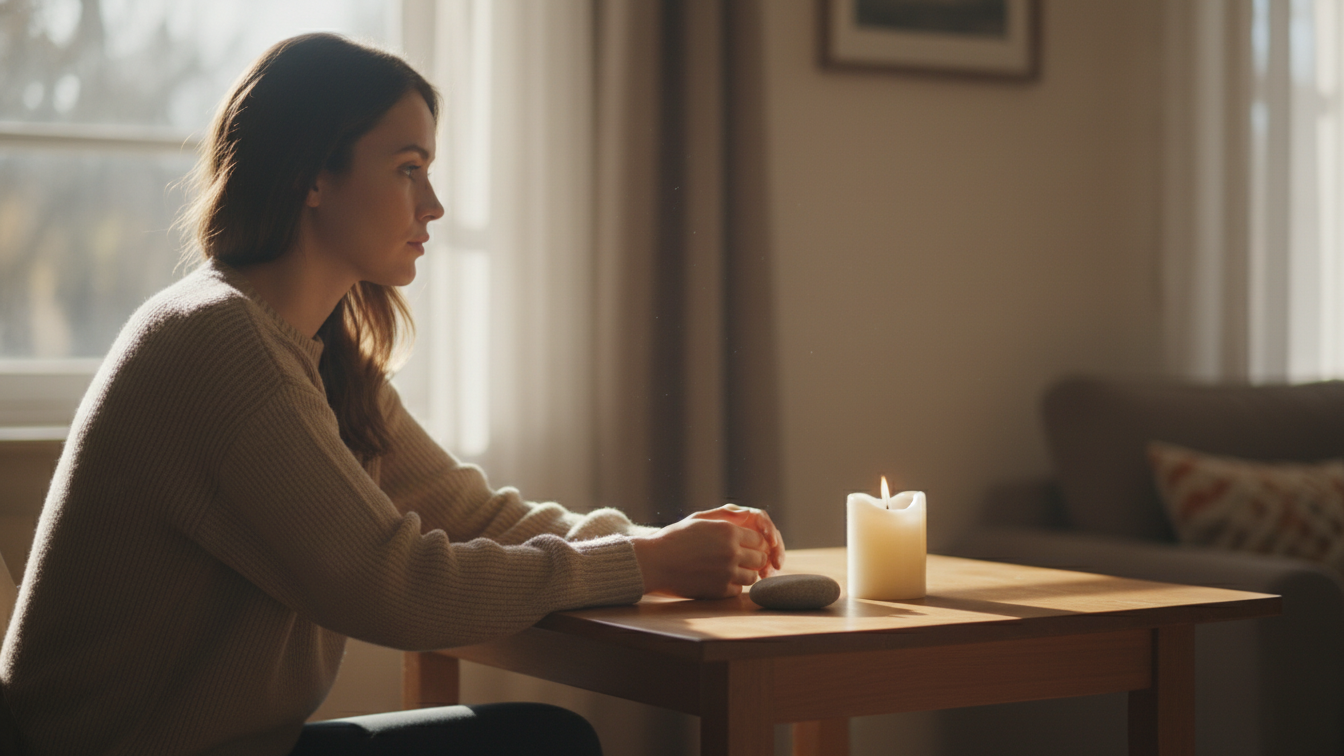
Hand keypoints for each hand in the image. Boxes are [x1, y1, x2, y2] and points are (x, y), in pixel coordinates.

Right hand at [630, 505, 785, 598]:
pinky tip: (718, 579)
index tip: (744, 546)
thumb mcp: (699, 520)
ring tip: (728, 569)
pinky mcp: (719, 591)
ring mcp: (727, 573)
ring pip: (752, 576)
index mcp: (729, 532)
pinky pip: (738, 590)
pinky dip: (732, 586)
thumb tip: (746, 514)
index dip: (753, 543)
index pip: (760, 540)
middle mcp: (732, 552)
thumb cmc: (675, 538)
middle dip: (752, 559)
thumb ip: (725, 515)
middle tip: (738, 559)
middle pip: (760, 559)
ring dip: (744, 573)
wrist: (654, 562)